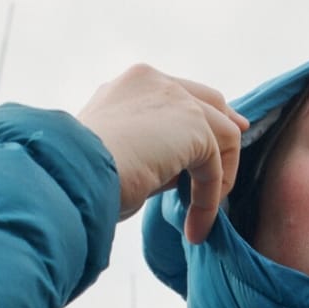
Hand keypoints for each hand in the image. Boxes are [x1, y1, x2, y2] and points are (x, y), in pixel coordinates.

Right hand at [76, 66, 247, 244]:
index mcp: (129, 85)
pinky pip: (215, 165)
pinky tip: (195, 226)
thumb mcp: (115, 155)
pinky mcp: (193, 125)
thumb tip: (178, 173)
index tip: (212, 139)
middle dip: (227, 124)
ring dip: (216, 178)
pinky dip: (210, 199)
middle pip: (208, 99)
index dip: (198, 116)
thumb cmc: (78, 176)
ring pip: (221, 133)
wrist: (71, 173)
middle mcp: (152, 81)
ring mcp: (174, 97)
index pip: (175, 93)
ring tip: (199, 218)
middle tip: (237, 148)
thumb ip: (150, 152)